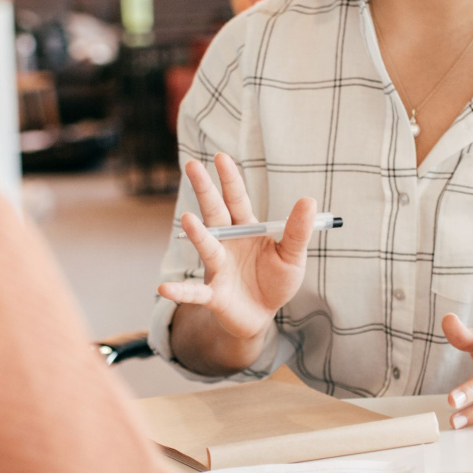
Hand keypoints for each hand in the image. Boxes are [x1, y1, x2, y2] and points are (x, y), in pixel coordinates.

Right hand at [158, 155, 316, 361]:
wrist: (262, 316)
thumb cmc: (275, 281)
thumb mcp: (293, 255)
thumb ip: (297, 230)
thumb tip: (309, 199)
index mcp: (246, 229)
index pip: (237, 199)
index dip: (230, 179)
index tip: (221, 157)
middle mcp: (227, 243)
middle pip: (215, 213)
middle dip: (205, 190)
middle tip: (192, 165)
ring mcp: (218, 268)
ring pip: (207, 247)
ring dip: (198, 235)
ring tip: (188, 219)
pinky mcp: (214, 295)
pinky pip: (195, 293)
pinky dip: (180, 291)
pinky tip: (164, 288)